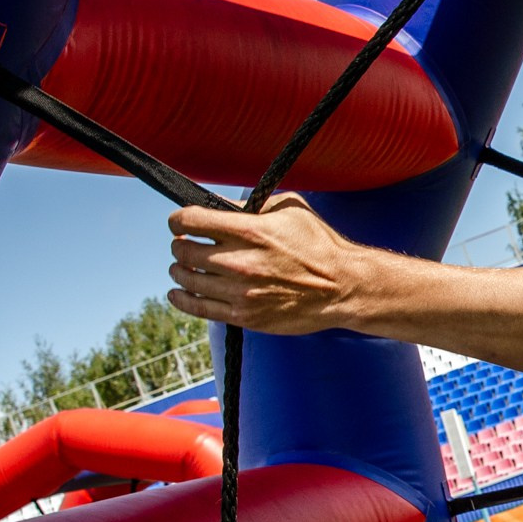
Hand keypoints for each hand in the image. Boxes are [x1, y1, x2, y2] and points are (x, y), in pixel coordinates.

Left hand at [168, 193, 380, 334]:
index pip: (191, 221)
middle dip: (180, 244)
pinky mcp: (244, 315)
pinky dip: (182, 298)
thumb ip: (250, 206)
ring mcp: (240, 291)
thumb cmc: (320, 246)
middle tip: (185, 244)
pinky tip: (179, 292)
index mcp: (250, 231)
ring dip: (180, 270)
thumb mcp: (289, 210)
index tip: (181, 222)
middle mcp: (240, 262)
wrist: (343, 287)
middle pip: (183, 250)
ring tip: (185, 267)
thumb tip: (218, 206)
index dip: (179, 219)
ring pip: (187, 279)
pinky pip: (198, 308)